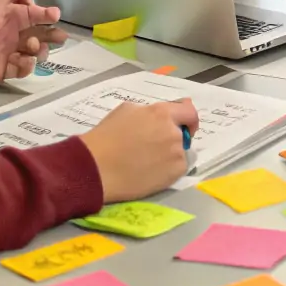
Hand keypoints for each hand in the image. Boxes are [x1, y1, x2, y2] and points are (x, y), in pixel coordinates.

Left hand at [0, 0, 65, 85]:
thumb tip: (37, 1)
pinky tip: (21, 61)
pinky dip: (26, 66)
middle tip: (60, 38)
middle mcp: (15, 35)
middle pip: (40, 35)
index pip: (36, 16)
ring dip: (39, 50)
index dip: (47, 15)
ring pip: (35, 53)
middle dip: (51, 35)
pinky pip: (24, 68)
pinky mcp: (7, 69)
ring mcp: (11, 53)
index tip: (55, 17)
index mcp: (13, 18)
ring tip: (31, 48)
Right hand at [80, 99, 200, 201]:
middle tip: (153, 147)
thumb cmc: (106, 137)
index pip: (189, 111)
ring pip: (180, 152)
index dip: (187, 118)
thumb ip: (149, 111)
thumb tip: (163, 115)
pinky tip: (151, 172)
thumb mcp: (126, 111)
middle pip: (182, 133)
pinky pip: (178, 168)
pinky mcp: (174, 173)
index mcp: (161, 113)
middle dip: (172, 137)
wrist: (96, 167)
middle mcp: (173, 132)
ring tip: (148, 161)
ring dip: (170, 154)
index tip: (183, 125)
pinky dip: (169, 169)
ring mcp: (176, 153)